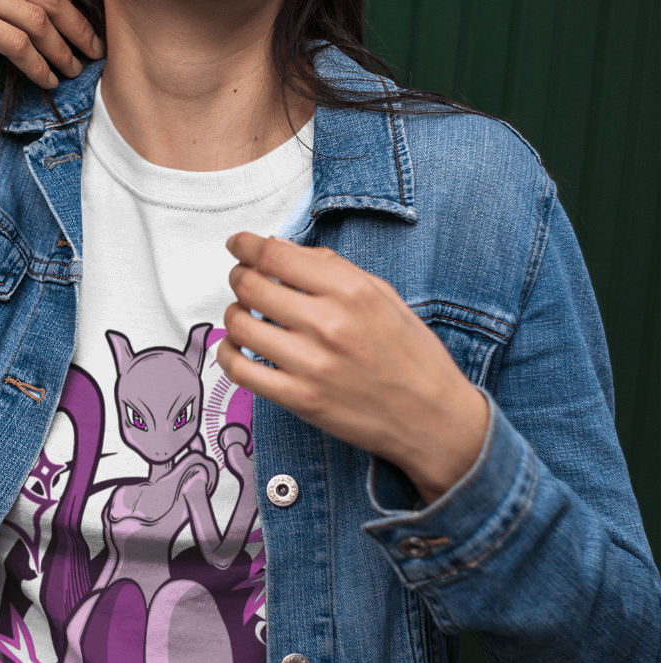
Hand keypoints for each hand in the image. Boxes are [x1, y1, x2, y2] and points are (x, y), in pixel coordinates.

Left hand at [217, 233, 489, 504]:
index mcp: (351, 290)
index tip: (238, 244)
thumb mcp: (383, 294)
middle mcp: (328, 324)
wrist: (433, 419)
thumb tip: (280, 248)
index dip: (245, 245)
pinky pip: (240, 370)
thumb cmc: (411, 353)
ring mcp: (311, 364)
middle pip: (251, 286)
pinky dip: (228, 353)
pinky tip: (237, 346)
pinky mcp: (300, 400)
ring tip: (244, 313)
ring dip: (234, 313)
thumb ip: (332, 268)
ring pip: (240, 325)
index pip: (274, 255)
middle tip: (243, 278)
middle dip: (239, 276)